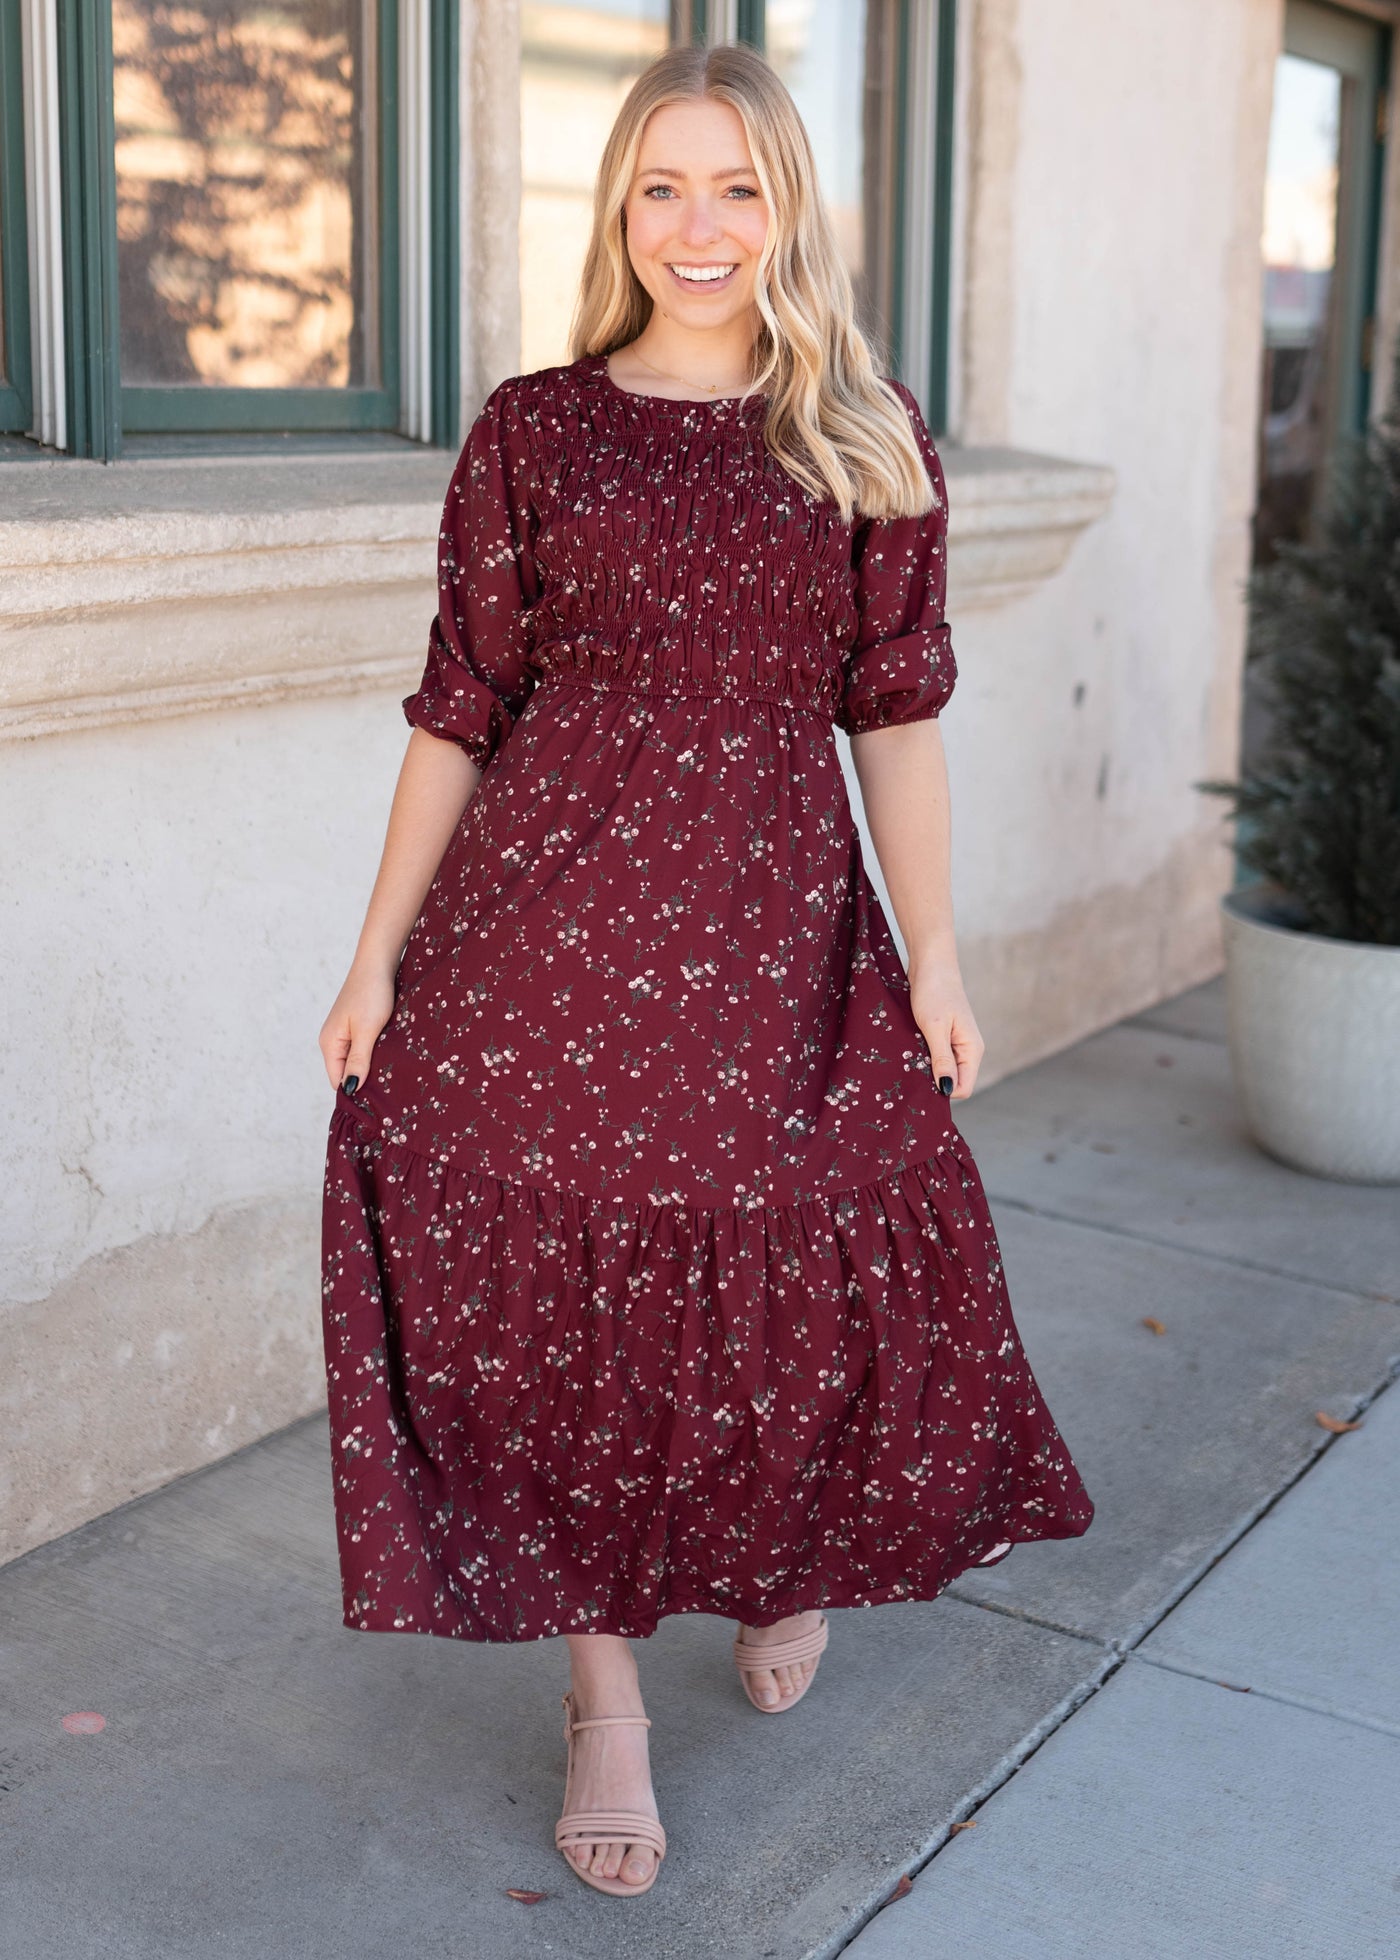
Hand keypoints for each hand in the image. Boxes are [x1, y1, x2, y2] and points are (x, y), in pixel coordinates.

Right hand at [319, 959, 397, 1092]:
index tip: (376, 1100)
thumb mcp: (366, 1030)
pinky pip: (362, 1047)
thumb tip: (349, 1088)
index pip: (337, 1080)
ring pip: (356, 1060)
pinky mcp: (356, 1024)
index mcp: (329, 1043)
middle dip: (364, 1080)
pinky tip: (388, 1055)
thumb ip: (358, 1060)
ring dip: (371, 1066)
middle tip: (387, 1088)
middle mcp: (333, 1039)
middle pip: (346, 1071)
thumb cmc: (371, 994)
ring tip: (390, 1072)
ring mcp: (344, 1032)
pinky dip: (374, 1053)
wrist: (378, 962)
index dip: (355, 1091)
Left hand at [907, 953, 983, 1099]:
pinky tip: (911, 1050)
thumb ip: (942, 1059)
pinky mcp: (944, 1037)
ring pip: (943, 1070)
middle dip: (933, 1082)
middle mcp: (968, 1050)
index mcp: (972, 1050)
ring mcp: (957, 1044)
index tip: (919, 1082)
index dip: (942, 1090)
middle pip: (953, 1082)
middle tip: (911, 1070)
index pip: (963, 1088)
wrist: (931, 964)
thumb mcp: (935, 1028)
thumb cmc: (933, 992)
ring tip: (909, 1058)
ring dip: (927, 1069)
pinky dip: (924, 1058)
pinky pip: (936, 1058)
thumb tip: (946, 1090)